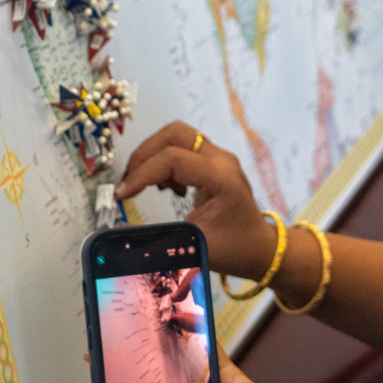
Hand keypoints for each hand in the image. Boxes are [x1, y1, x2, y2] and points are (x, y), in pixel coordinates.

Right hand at [116, 122, 275, 277]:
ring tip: (145, 185)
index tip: (122, 195)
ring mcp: (219, 158)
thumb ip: (159, 236)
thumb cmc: (234, 249)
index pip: (173, 159)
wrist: (260, 248)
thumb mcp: (195, 245)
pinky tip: (167, 188)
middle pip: (174, 134)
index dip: (142, 174)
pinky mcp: (214, 162)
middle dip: (145, 154)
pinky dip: (165, 161)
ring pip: (178, 136)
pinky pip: (183, 147)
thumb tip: (123, 230)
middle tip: (129, 182)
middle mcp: (221, 160)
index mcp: (221, 177)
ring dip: (154, 155)